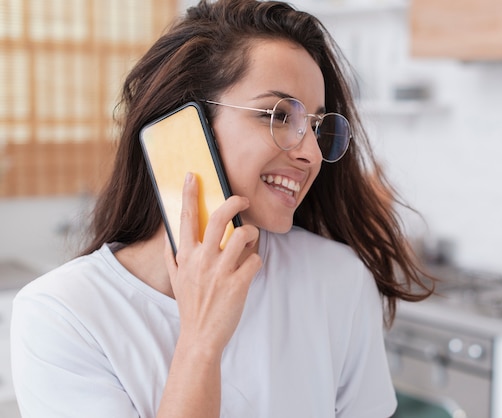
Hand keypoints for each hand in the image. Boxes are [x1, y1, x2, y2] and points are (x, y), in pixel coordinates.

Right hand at [164, 172, 261, 353]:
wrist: (200, 337)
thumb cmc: (190, 306)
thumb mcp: (175, 279)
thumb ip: (172, 255)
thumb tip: (171, 234)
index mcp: (185, 256)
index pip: (187, 217)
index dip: (190, 193)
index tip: (193, 176)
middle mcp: (202, 260)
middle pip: (221, 217)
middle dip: (235, 202)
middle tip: (243, 200)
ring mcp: (220, 272)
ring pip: (244, 235)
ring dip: (252, 235)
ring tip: (250, 242)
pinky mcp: (238, 284)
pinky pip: (255, 260)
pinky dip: (256, 261)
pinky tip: (251, 268)